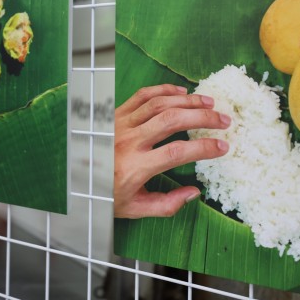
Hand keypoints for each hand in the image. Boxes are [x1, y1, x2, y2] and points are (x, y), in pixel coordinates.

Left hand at [114, 84, 229, 218]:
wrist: (76, 178)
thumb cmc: (106, 194)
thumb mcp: (135, 209)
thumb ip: (167, 205)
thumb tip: (194, 193)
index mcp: (135, 167)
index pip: (176, 153)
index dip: (203, 148)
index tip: (223, 146)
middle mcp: (129, 141)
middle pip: (171, 121)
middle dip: (202, 117)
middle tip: (223, 120)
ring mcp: (121, 124)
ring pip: (159, 104)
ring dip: (187, 101)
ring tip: (209, 103)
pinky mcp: (116, 113)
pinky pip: (143, 96)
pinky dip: (164, 90)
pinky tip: (182, 93)